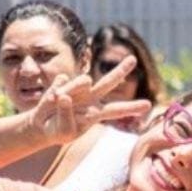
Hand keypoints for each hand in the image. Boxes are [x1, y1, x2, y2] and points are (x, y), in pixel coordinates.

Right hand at [29, 56, 152, 144]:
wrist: (42, 126)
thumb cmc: (58, 130)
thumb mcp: (65, 130)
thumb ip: (66, 115)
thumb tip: (64, 95)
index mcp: (96, 113)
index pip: (116, 110)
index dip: (131, 107)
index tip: (149, 105)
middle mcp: (91, 98)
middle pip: (107, 82)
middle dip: (120, 71)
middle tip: (133, 59)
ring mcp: (77, 89)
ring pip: (82, 81)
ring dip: (72, 91)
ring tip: (60, 102)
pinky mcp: (62, 83)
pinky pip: (59, 88)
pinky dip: (53, 97)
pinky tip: (52, 100)